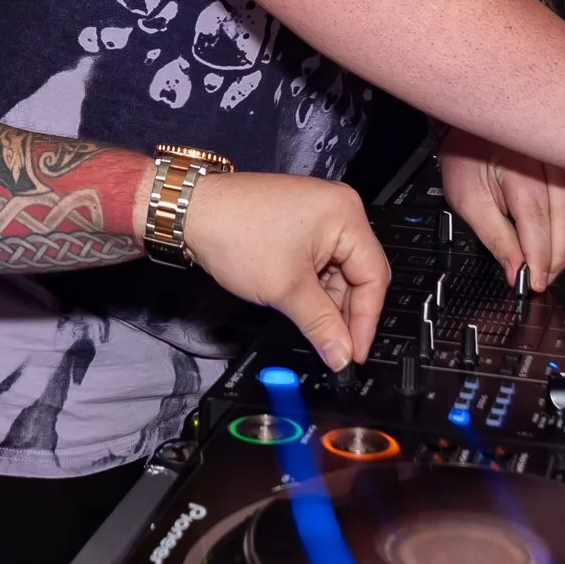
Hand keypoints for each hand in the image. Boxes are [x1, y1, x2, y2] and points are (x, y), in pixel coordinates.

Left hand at [183, 172, 389, 370]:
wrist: (191, 212)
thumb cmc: (233, 232)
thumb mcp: (285, 288)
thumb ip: (320, 325)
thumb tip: (342, 354)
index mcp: (346, 215)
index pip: (374, 276)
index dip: (365, 320)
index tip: (356, 352)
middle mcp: (339, 209)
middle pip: (359, 273)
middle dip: (345, 313)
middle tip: (337, 349)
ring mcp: (319, 215)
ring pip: (338, 271)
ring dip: (327, 302)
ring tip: (316, 331)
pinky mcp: (301, 223)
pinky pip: (321, 262)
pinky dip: (314, 288)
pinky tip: (304, 309)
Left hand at [440, 127, 564, 287]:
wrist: (484, 123)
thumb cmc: (472, 158)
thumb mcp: (468, 198)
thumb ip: (494, 237)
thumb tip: (515, 272)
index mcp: (516, 165)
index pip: (535, 219)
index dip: (539, 257)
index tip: (536, 281)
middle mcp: (550, 156)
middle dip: (557, 256)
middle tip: (544, 276)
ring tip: (555, 257)